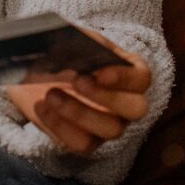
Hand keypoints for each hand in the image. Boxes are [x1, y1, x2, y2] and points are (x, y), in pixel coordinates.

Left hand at [5, 31, 151, 155]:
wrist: (48, 77)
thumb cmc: (73, 57)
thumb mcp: (80, 42)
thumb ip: (83, 40)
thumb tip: (78, 43)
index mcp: (132, 73)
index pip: (141, 78)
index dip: (123, 77)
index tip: (98, 72)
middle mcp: (129, 103)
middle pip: (135, 109)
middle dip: (106, 97)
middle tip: (76, 82)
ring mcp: (112, 126)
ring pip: (110, 129)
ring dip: (78, 112)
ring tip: (51, 94)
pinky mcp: (90, 142)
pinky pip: (82, 143)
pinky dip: (59, 126)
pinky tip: (42, 107)